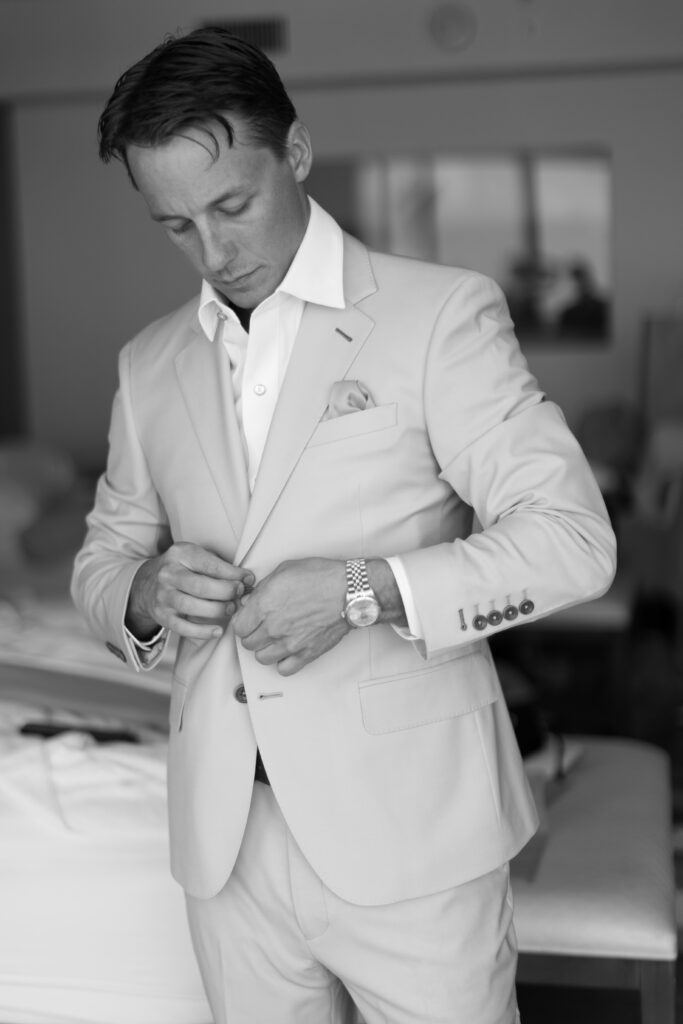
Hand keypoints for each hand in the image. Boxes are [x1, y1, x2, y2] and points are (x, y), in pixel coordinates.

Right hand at [126, 542, 253, 640]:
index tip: (248, 580)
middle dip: (226, 592)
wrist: (146, 584)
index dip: (233, 574)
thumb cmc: (181, 569)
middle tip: (240, 595)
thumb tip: (247, 580)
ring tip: (231, 609)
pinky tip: (218, 630)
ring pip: (191, 607)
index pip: (210, 564)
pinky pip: (183, 627)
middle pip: (201, 586)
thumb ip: (218, 566)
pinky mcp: (162, 616)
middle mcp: (168, 574)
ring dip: (217, 610)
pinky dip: (202, 632)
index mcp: (180, 554)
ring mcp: (163, 596)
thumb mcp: (195, 557)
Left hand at [231, 558, 348, 675]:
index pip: (238, 626)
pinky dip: (282, 662)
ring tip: (273, 640)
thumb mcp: (285, 570)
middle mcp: (274, 627)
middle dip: (252, 635)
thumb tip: (251, 601)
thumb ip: (263, 587)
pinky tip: (286, 651)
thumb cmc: (322, 577)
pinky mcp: (306, 653)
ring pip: (262, 658)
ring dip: (265, 649)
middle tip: (261, 627)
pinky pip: (284, 669)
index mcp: (265, 605)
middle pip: (248, 643)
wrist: (350, 591)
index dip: (243, 622)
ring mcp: (290, 643)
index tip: (248, 619)